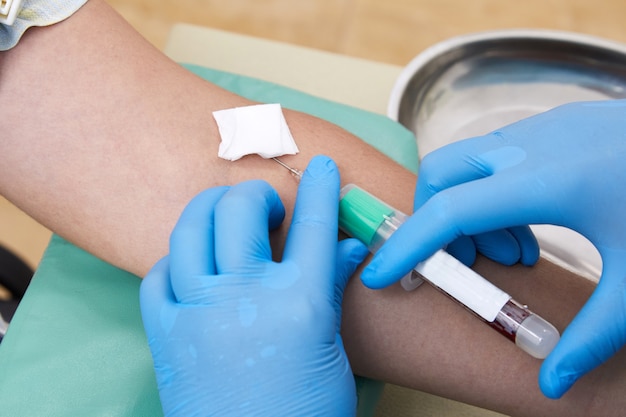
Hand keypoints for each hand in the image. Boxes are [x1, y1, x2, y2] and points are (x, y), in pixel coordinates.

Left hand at [140, 155, 367, 415]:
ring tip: (226, 217)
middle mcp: (244, 296)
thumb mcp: (331, 349)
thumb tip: (345, 247)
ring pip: (191, 228)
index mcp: (299, 301)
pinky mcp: (166, 332)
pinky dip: (177, 259)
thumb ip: (330, 289)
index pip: (312, 224)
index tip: (318, 165)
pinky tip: (193, 265)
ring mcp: (199, 311)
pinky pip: (159, 273)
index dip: (318, 186)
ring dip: (211, 209)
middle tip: (267, 206)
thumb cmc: (305, 412)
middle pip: (241, 208)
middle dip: (256, 193)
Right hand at [361, 99, 625, 397]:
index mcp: (549, 181)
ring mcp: (541, 128)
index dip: (407, 245)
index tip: (381, 274)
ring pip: (463, 164)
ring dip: (466, 210)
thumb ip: (591, 336)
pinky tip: (531, 224)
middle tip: (471, 263)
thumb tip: (550, 380)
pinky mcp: (551, 125)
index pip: (449, 211)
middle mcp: (533, 145)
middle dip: (432, 221)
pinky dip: (490, 194)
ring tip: (514, 249)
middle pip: (440, 175)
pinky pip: (492, 158)